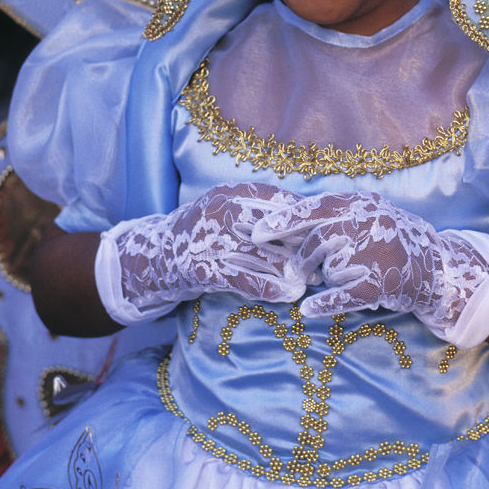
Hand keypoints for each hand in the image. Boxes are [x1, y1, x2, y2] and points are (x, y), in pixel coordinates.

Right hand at [96, 182, 308, 323]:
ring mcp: (211, 239)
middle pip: (274, 228)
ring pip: (262, 255)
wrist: (159, 254)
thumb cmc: (208, 231)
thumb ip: (263, 210)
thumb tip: (309, 218)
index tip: (328, 229)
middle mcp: (221, 210)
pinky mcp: (204, 268)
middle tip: (328, 257)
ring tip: (314, 279)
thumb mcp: (232, 210)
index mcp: (232, 193)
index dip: (306, 217)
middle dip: (303, 244)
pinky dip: (269, 289)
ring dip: (292, 270)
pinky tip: (288, 295)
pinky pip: (243, 280)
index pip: (279, 201)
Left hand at [254, 191, 488, 347]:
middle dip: (303, 260)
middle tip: (300, 270)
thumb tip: (281, 223)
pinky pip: (339, 297)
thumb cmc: (389, 238)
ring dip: (327, 278)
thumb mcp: (365, 213)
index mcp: (359, 203)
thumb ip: (330, 215)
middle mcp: (366, 224)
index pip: (312, 209)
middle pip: (314, 243)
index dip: (283, 221)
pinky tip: (308, 309)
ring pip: (327, 270)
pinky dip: (322, 304)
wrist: (434, 266)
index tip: (257, 233)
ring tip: (346, 275)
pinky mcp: (377, 285)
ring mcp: (373, 254)